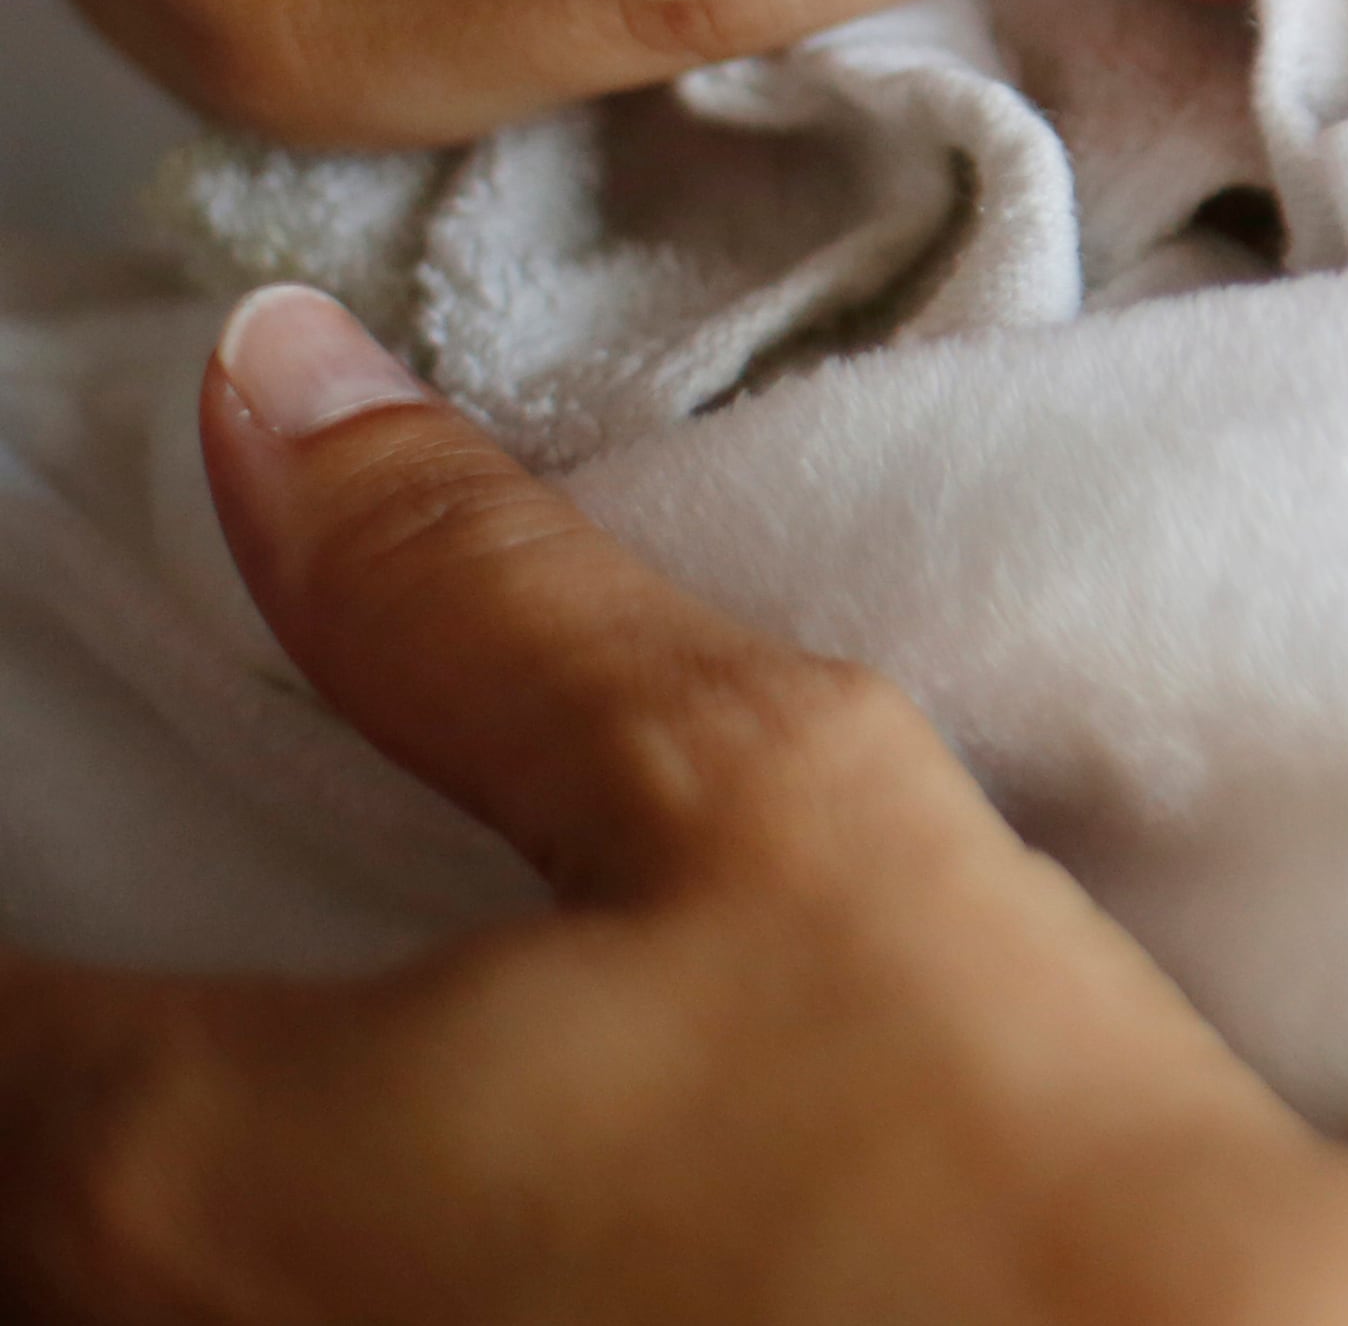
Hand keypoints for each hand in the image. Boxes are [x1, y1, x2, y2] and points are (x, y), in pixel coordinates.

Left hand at [0, 287, 1339, 1323]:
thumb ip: (470, 594)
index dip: (34, 830)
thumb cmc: (972, 1144)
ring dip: (184, 1151)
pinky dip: (313, 1248)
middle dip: (84, 1010)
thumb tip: (271, 396)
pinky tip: (490, 1190)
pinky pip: (275, 1316)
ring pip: (127, 1264)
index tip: (112, 772)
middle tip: (228, 868)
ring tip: (380, 1019)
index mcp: (180, 1149)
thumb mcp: (756, 785)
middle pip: (26, 1149)